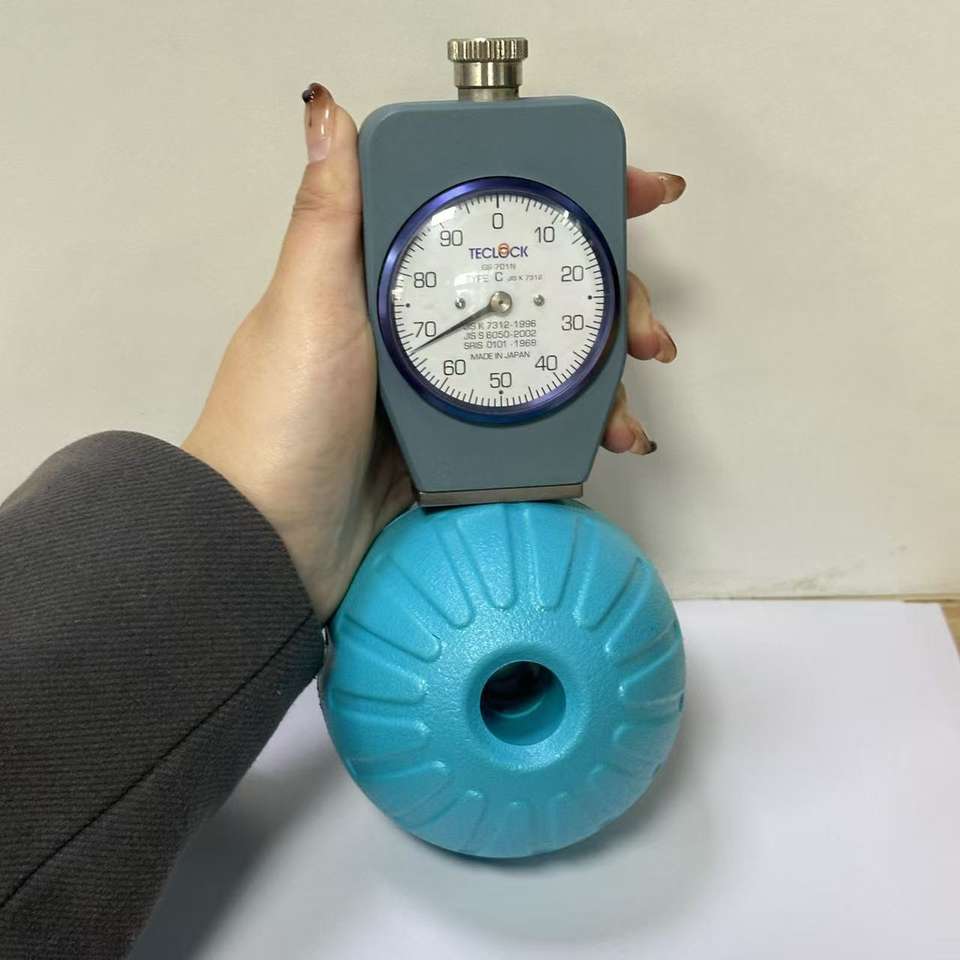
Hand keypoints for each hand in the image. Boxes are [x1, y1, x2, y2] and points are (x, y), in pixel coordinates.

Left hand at [183, 84, 684, 619]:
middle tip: (647, 328)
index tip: (633, 194)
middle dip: (610, 298)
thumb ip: (329, 216)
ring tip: (631, 398)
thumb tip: (327, 109)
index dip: (567, 197)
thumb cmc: (281, 417)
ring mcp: (446, 387)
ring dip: (604, 371)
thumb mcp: (307, 304)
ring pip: (546, 357)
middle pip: (539, 289)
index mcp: (393, 276)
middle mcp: (427, 323)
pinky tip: (606, 437)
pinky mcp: (458, 442)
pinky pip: (531, 421)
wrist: (273, 541)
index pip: (492, 217)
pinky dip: (574, 426)